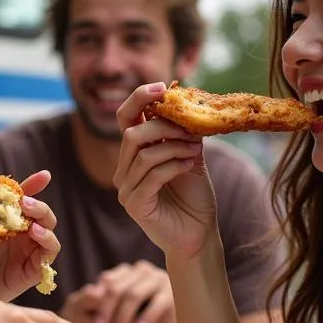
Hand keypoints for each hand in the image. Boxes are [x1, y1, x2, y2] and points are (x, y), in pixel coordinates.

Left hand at [0, 171, 60, 314]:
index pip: (27, 199)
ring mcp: (30, 252)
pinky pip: (48, 255)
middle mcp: (24, 235)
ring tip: (31, 222)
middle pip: (43, 214)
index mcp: (10, 221)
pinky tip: (35, 236)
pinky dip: (47, 243)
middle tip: (24, 203)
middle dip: (38, 206)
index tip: (44, 175)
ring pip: (50, 232)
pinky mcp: (33, 271)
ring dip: (44, 223)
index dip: (36, 186)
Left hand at [91, 261, 178, 322]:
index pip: (108, 282)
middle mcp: (143, 270)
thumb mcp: (123, 311)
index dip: (99, 302)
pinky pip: (157, 303)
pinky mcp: (174, 290)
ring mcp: (159, 277)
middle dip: (108, 310)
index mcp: (128, 271)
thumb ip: (108, 303)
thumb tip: (90, 299)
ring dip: (123, 317)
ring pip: (134, 295)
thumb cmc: (143, 317)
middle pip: (118, 287)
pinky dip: (146, 317)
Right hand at [114, 82, 218, 259]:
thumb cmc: (194, 198)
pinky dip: (173, 166)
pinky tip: (188, 165)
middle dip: (164, 126)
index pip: (126, 119)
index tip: (163, 87)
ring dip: (174, 147)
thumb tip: (186, 105)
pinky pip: (151, 176)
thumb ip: (184, 134)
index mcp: (134, 155)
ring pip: (143, 154)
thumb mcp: (190, 157)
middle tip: (190, 130)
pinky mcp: (135, 205)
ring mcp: (125, 189)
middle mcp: (124, 170)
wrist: (198, 235)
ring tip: (194, 151)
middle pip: (133, 134)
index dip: (139, 99)